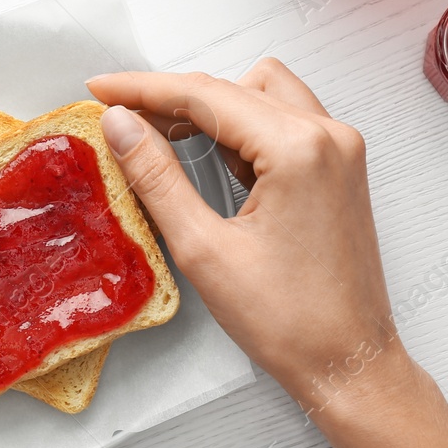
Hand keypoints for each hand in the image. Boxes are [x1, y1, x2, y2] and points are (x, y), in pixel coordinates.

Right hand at [87, 62, 409, 417]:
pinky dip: (243, 132)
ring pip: (263, 96)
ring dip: (213, 111)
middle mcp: (329, 136)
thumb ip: (156, 178)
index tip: (100, 88)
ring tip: (164, 144)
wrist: (346, 361)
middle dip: (175, 99)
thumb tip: (120, 126)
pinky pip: (285, 124)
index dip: (144, 89)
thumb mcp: (204, 249)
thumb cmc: (289, 321)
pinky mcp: (341, 169)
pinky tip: (211, 164)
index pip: (206, 94)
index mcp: (299, 149)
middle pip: (234, 87)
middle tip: (124, 123)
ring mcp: (341, 151)